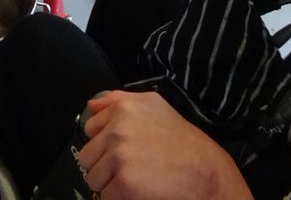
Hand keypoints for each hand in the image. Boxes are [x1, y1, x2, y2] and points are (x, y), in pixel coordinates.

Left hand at [78, 91, 252, 199]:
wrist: (203, 169)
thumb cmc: (179, 138)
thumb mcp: (152, 104)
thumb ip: (117, 100)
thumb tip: (91, 106)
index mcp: (122, 108)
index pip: (90, 127)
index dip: (103, 141)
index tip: (120, 148)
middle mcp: (117, 129)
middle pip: (88, 156)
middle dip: (103, 164)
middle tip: (127, 168)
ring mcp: (119, 156)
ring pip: (93, 178)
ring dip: (109, 183)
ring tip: (133, 179)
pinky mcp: (123, 183)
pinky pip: (105, 196)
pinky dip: (118, 198)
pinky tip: (136, 191)